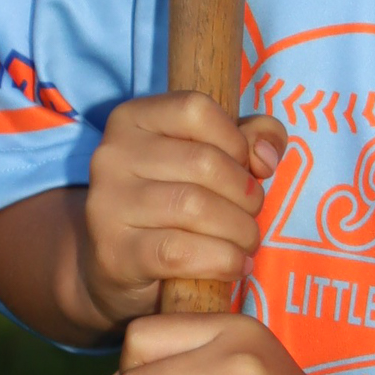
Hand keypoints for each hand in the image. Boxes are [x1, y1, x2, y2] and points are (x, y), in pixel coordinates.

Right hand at [79, 93, 287, 329]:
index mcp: (133, 119)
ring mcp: (108, 204)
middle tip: (251, 215)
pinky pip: (181, 253)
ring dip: (239, 230)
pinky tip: (236, 265)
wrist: (118, 266)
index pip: (196, 108)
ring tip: (246, 242)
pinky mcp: (115, 252)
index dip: (234, 140)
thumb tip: (266, 157)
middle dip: (246, 194)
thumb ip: (251, 137)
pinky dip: (222, 260)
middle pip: (204, 162)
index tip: (244, 168)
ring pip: (195, 207)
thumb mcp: (212, 155)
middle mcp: (112, 154)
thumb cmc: (173, 203)